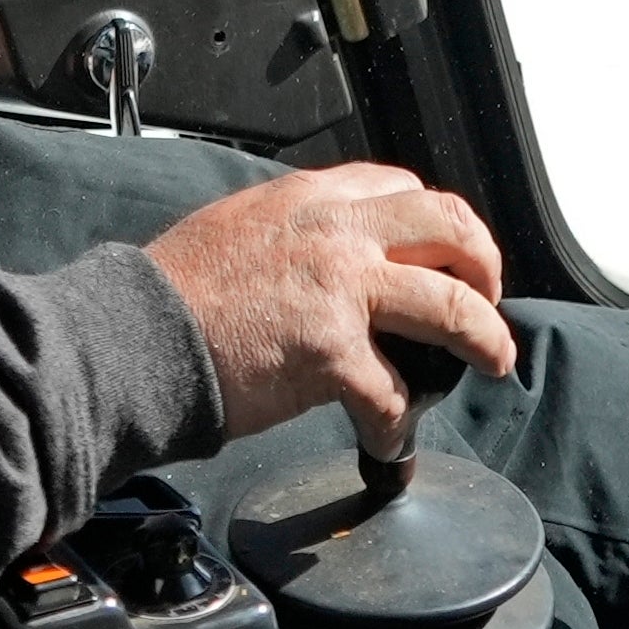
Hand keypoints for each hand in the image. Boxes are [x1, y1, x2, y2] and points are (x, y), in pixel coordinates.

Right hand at [141, 163, 515, 446]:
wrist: (136, 336)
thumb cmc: (173, 293)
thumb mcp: (240, 226)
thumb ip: (296, 232)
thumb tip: (327, 257)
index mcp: (311, 199)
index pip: (401, 188)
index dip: (435, 226)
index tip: (443, 256)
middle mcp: (337, 232)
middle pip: (450, 229)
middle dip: (485, 266)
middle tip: (488, 299)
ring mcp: (341, 291)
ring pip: (452, 306)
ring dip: (485, 339)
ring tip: (493, 362)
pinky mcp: (332, 354)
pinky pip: (394, 392)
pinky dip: (396, 424)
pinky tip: (385, 440)